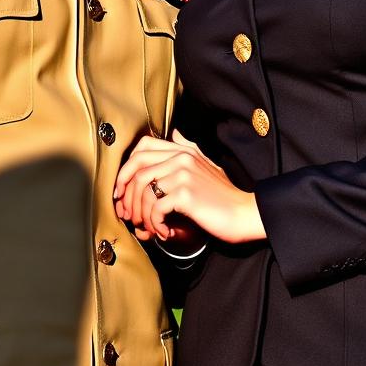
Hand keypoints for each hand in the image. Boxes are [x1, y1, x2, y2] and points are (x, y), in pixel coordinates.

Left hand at [113, 130, 265, 243]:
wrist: (244, 214)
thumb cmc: (223, 195)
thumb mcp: (207, 165)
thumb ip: (188, 149)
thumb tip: (175, 133)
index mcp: (183, 149)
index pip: (142, 147)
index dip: (125, 168)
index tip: (121, 190)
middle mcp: (181, 157)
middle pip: (137, 167)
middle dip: (125, 192)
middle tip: (126, 214)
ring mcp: (183, 174)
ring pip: (143, 189)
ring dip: (140, 213)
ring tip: (147, 227)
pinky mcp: (185, 194)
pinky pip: (155, 207)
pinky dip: (155, 223)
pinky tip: (164, 232)